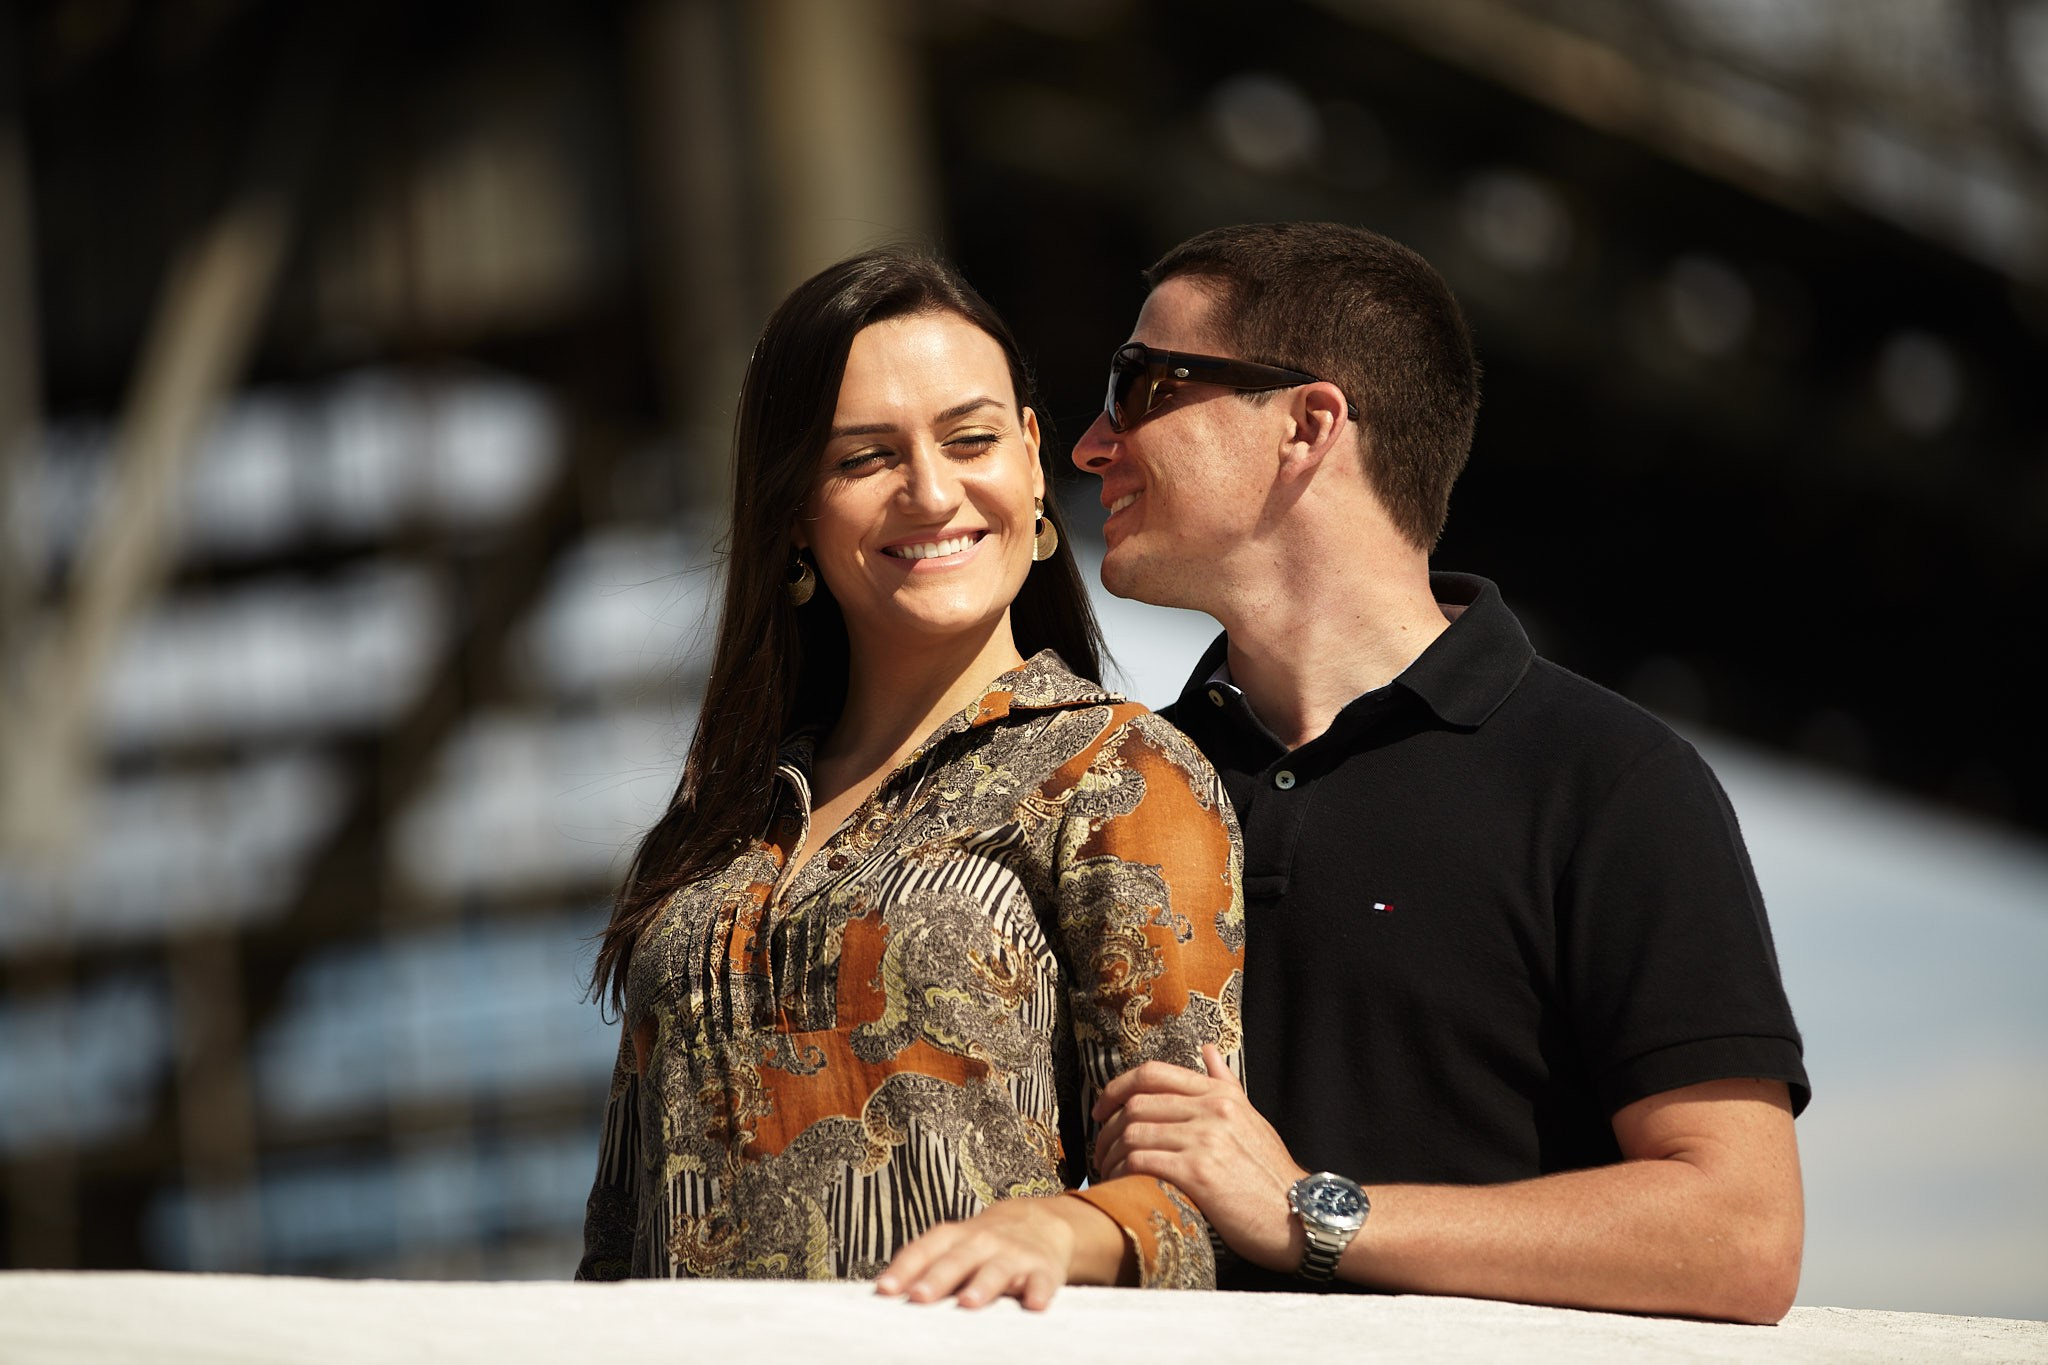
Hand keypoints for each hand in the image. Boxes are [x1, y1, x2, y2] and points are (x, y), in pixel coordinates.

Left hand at [875, 1195, 1100, 1310]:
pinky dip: (1039, 1292)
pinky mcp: (1043, 1269)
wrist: (1040, 1222)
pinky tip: (1035, 1305)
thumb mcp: (954, 1247)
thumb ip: (924, 1268)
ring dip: (982, 1285)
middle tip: (919, 1297)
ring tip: (968, 1302)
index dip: (903, 1269)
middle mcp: (981, 1242)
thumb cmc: (983, 1244)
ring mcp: (1013, 1254)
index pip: (924, 1250)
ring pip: (996, 1269)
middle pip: (957, 1260)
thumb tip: (885, 1295)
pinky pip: (1041, 1282)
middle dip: (937, 1278)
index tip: (884, 1289)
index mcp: (953, 1238)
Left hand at [1093, 1044, 1308, 1271]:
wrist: (1300, 1215)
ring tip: (1107, 1171)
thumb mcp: (1252, 1118)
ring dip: (1110, 1154)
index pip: (1152, 1073)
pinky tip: (1120, 1185)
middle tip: (1100, 1150)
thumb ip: (1225, 1083)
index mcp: (1220, 1094)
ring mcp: (1206, 1140)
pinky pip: (1141, 1163)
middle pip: (1135, 1104)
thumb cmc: (1271, 1173)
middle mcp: (1212, 1110)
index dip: (1116, 1088)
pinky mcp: (1199, 1174)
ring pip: (1133, 1133)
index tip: (1101, 1110)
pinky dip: (1121, 1173)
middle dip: (1107, 1128)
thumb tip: (1207, 1050)